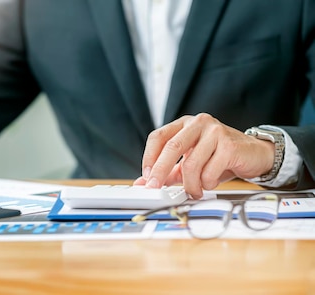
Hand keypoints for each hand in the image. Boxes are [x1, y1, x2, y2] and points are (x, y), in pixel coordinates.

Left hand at [132, 113, 274, 198]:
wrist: (256, 154)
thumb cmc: (221, 157)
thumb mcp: (191, 162)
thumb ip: (168, 171)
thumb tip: (143, 183)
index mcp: (184, 124)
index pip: (158, 137)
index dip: (149, 157)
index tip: (146, 177)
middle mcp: (198, 123)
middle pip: (171, 147)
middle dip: (160, 171)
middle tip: (155, 188)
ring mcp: (215, 131)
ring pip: (191, 164)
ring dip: (190, 184)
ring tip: (194, 191)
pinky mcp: (229, 145)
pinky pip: (209, 172)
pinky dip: (207, 183)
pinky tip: (211, 183)